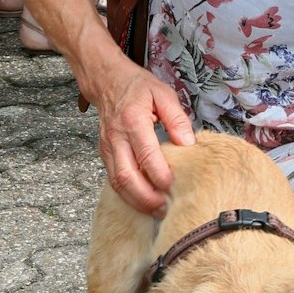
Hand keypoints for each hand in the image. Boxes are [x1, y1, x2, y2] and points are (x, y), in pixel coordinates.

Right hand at [82, 56, 195, 216]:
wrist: (106, 80)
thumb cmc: (136, 86)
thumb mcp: (163, 94)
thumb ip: (177, 119)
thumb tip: (189, 144)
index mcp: (133, 121)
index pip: (146, 155)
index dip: (159, 175)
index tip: (175, 187)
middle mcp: (116, 138)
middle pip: (126, 176)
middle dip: (146, 198)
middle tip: (165, 209)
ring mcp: (107, 148)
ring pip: (116, 183)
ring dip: (136, 201)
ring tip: (157, 211)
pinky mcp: (104, 154)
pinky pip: (113, 179)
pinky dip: (127, 194)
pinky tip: (143, 201)